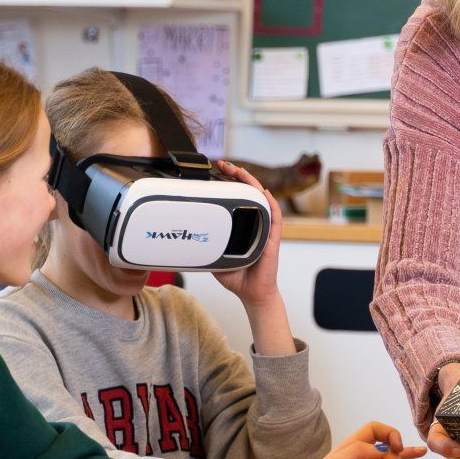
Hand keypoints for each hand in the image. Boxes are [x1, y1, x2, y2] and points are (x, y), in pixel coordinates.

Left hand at [211, 160, 282, 308]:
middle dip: (238, 175)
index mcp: (242, 224)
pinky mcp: (272, 239)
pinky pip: (274, 217)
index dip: (229, 182)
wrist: (252, 294)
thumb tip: (185, 239)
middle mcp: (255, 223)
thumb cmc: (238, 276)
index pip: (237, 197)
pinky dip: (270, 203)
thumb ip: (205, 246)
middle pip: (249, 192)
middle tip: (224, 165)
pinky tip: (264, 192)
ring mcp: (265, 229)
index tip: (216, 172)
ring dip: (252, 183)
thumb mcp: (214, 257)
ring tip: (240, 171)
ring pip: (261, 199)